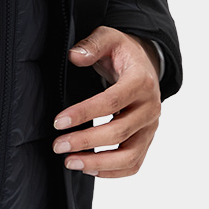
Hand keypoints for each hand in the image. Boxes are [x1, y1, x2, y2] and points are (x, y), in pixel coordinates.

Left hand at [52, 26, 161, 177]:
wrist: (144, 63)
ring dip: (99, 163)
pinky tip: (90, 170)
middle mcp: (150, 107)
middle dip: (86, 141)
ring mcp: (150, 126)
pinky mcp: (147, 139)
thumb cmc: (121, 52)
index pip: (111, 102)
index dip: (84, 113)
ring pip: (130, 155)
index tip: (58, 122)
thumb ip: (92, 44)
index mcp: (141, 82)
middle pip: (119, 132)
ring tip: (70, 163)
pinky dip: (114, 172)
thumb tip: (75, 56)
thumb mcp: (108, 37)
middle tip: (58, 146)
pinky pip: (135, 162)